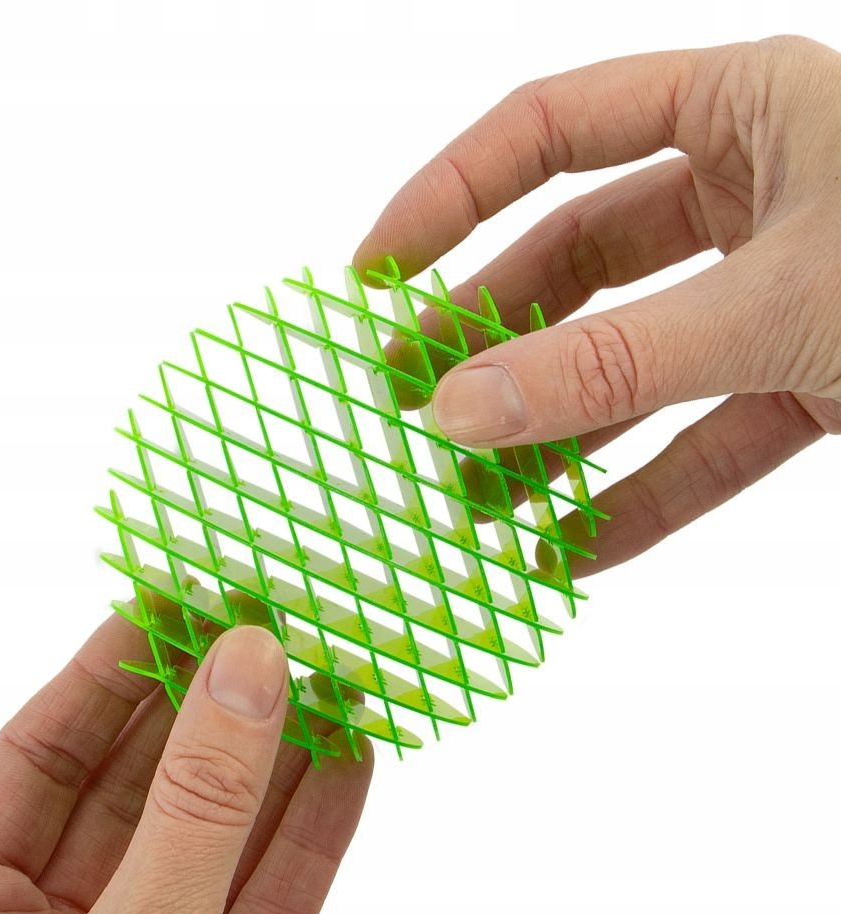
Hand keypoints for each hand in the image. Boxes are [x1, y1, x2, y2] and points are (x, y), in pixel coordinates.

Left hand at [0, 613, 371, 913]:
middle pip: (142, 780)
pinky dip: (319, 823)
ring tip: (328, 668)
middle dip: (206, 700)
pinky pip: (276, 890)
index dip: (106, 667)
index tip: (168, 596)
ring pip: (221, 829)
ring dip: (278, 750)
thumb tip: (247, 661)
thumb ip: (194, 810)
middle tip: (263, 616)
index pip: (41, 752)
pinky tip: (354, 755)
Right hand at [354, 34, 840, 573]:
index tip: (372, 273)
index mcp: (739, 108)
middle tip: (409, 402)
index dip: (446, 197)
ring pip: (633, 362)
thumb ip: (611, 365)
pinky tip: (575, 549)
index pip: (547, 133)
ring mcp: (775, 293)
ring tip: (475, 496)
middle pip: (574, 264)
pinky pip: (706, 440)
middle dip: (488, 338)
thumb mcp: (776, 306)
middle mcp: (748, 192)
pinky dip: (643, 497)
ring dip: (555, 433)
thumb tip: (460, 410)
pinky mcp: (811, 381)